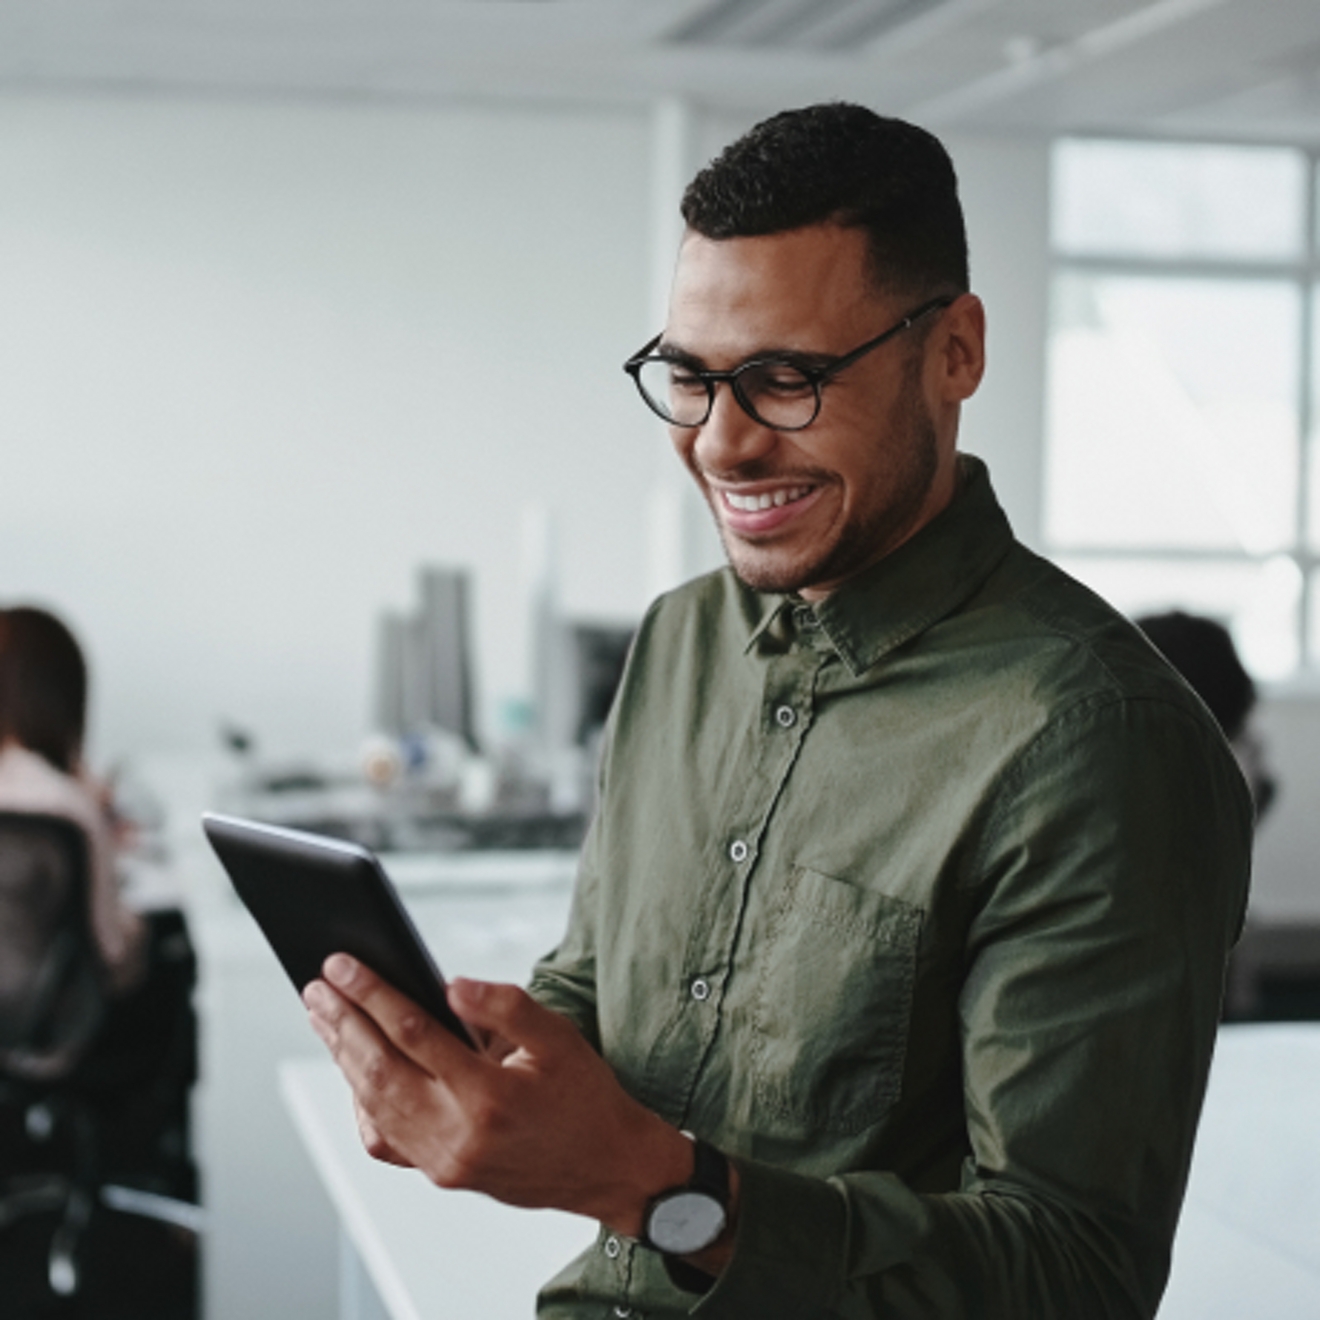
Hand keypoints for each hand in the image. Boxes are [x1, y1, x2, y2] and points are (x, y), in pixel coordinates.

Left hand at [302, 955, 693, 1235]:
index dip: (372, 994)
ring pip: (374, 1105)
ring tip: (323, 1017)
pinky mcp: (441, 1175)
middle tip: (315, 985)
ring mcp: (444, 1162)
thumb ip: (506, 1006)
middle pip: (379, 1070)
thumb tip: (451, 984)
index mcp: (490, 1096)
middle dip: (342, 1023)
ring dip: (343, 1057)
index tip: (343, 964)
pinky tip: (354, 1072)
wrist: (607, 1168)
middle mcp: (458, 1136)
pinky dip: (362, 1103)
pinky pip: (385, 1139)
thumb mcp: (560, 1038)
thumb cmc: (586, 1096)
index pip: (414, 1034)